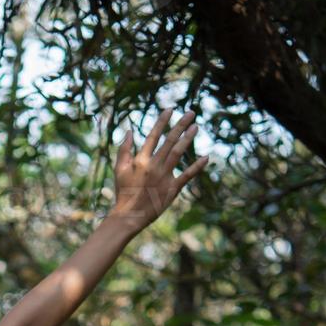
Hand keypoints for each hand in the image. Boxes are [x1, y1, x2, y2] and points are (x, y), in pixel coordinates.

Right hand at [108, 108, 209, 231]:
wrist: (129, 216)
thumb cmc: (123, 192)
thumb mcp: (119, 169)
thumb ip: (124, 149)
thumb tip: (128, 130)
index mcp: (141, 160)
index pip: (153, 136)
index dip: (162, 121)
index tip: (170, 109)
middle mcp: (154, 166)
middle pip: (170, 141)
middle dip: (180, 125)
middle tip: (191, 112)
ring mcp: (164, 177)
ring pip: (179, 153)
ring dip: (188, 139)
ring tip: (196, 126)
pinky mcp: (172, 189)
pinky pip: (187, 176)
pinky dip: (197, 167)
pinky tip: (206, 157)